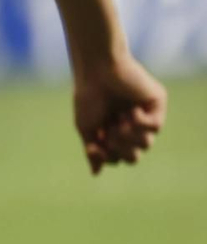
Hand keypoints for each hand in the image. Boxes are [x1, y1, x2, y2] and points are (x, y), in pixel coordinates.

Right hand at [73, 54, 165, 174]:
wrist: (97, 70)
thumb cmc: (88, 96)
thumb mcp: (86, 128)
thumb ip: (93, 151)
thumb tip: (96, 174)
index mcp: (113, 131)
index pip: (117, 157)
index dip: (108, 156)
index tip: (95, 147)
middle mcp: (131, 125)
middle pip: (134, 155)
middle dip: (121, 149)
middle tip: (110, 134)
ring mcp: (145, 114)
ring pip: (146, 143)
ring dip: (129, 137)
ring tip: (119, 123)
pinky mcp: (156, 103)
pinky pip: (155, 126)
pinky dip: (141, 123)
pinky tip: (131, 110)